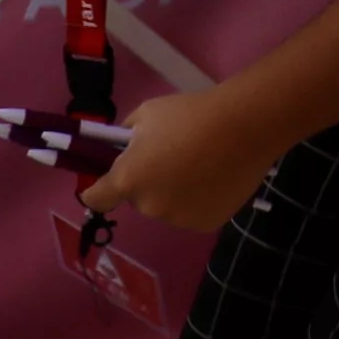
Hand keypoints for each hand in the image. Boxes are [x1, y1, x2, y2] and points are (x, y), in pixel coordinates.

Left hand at [76, 89, 278, 231]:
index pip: (96, 199)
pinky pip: (191, 212)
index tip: (103, 183)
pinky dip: (197, 200)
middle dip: (146, 181)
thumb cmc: (190, 114)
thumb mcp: (147, 113)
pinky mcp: (206, 224)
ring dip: (172, 192)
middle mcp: (150, 206)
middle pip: (138, 198)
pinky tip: (214, 177)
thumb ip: (127, 135)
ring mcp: (179, 219)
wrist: (243, 127)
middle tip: (169, 157)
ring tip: (198, 165)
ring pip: (166, 206)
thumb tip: (127, 146)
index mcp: (130, 179)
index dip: (95, 191)